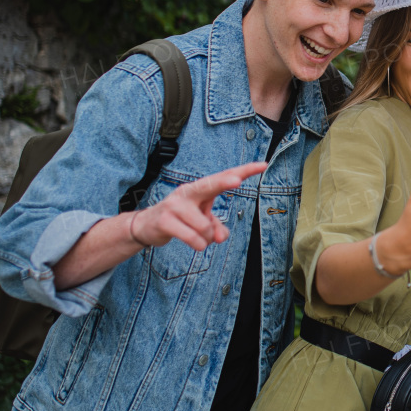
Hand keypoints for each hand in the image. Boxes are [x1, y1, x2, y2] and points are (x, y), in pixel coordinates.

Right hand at [131, 162, 267, 249]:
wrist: (148, 225)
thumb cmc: (182, 219)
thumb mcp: (203, 222)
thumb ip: (216, 227)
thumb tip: (221, 237)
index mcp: (199, 189)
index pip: (224, 177)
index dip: (244, 171)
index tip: (262, 165)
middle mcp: (187, 192)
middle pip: (210, 185)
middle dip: (225, 182)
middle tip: (238, 181)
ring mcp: (174, 205)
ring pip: (205, 227)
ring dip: (207, 239)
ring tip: (198, 238)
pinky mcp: (165, 221)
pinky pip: (193, 238)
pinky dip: (199, 245)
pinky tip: (195, 243)